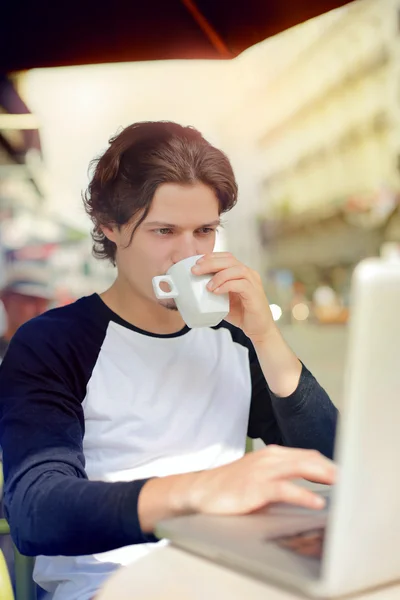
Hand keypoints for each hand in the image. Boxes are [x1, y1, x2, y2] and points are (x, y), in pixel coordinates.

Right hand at [187, 445, 335, 514]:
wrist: (201, 491)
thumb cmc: (230, 485)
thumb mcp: (257, 474)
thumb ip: (279, 475)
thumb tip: (304, 483)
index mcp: (271, 454)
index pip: (306, 455)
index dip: (327, 464)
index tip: (342, 474)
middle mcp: (269, 458)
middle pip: (308, 459)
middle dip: (330, 468)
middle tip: (349, 479)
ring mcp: (263, 471)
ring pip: (301, 468)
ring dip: (324, 476)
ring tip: (341, 484)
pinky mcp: (256, 487)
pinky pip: (285, 490)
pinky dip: (304, 496)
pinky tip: (317, 503)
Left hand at [192, 252, 274, 341]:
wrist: (259, 329)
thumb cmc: (242, 314)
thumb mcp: (224, 300)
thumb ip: (214, 291)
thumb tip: (193, 289)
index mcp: (242, 273)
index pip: (227, 257)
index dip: (212, 257)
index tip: (197, 262)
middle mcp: (249, 274)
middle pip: (229, 260)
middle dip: (210, 263)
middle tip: (195, 270)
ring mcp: (253, 283)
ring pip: (236, 269)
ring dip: (219, 275)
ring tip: (207, 286)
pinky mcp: (255, 293)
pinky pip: (241, 284)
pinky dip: (226, 286)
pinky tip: (216, 292)